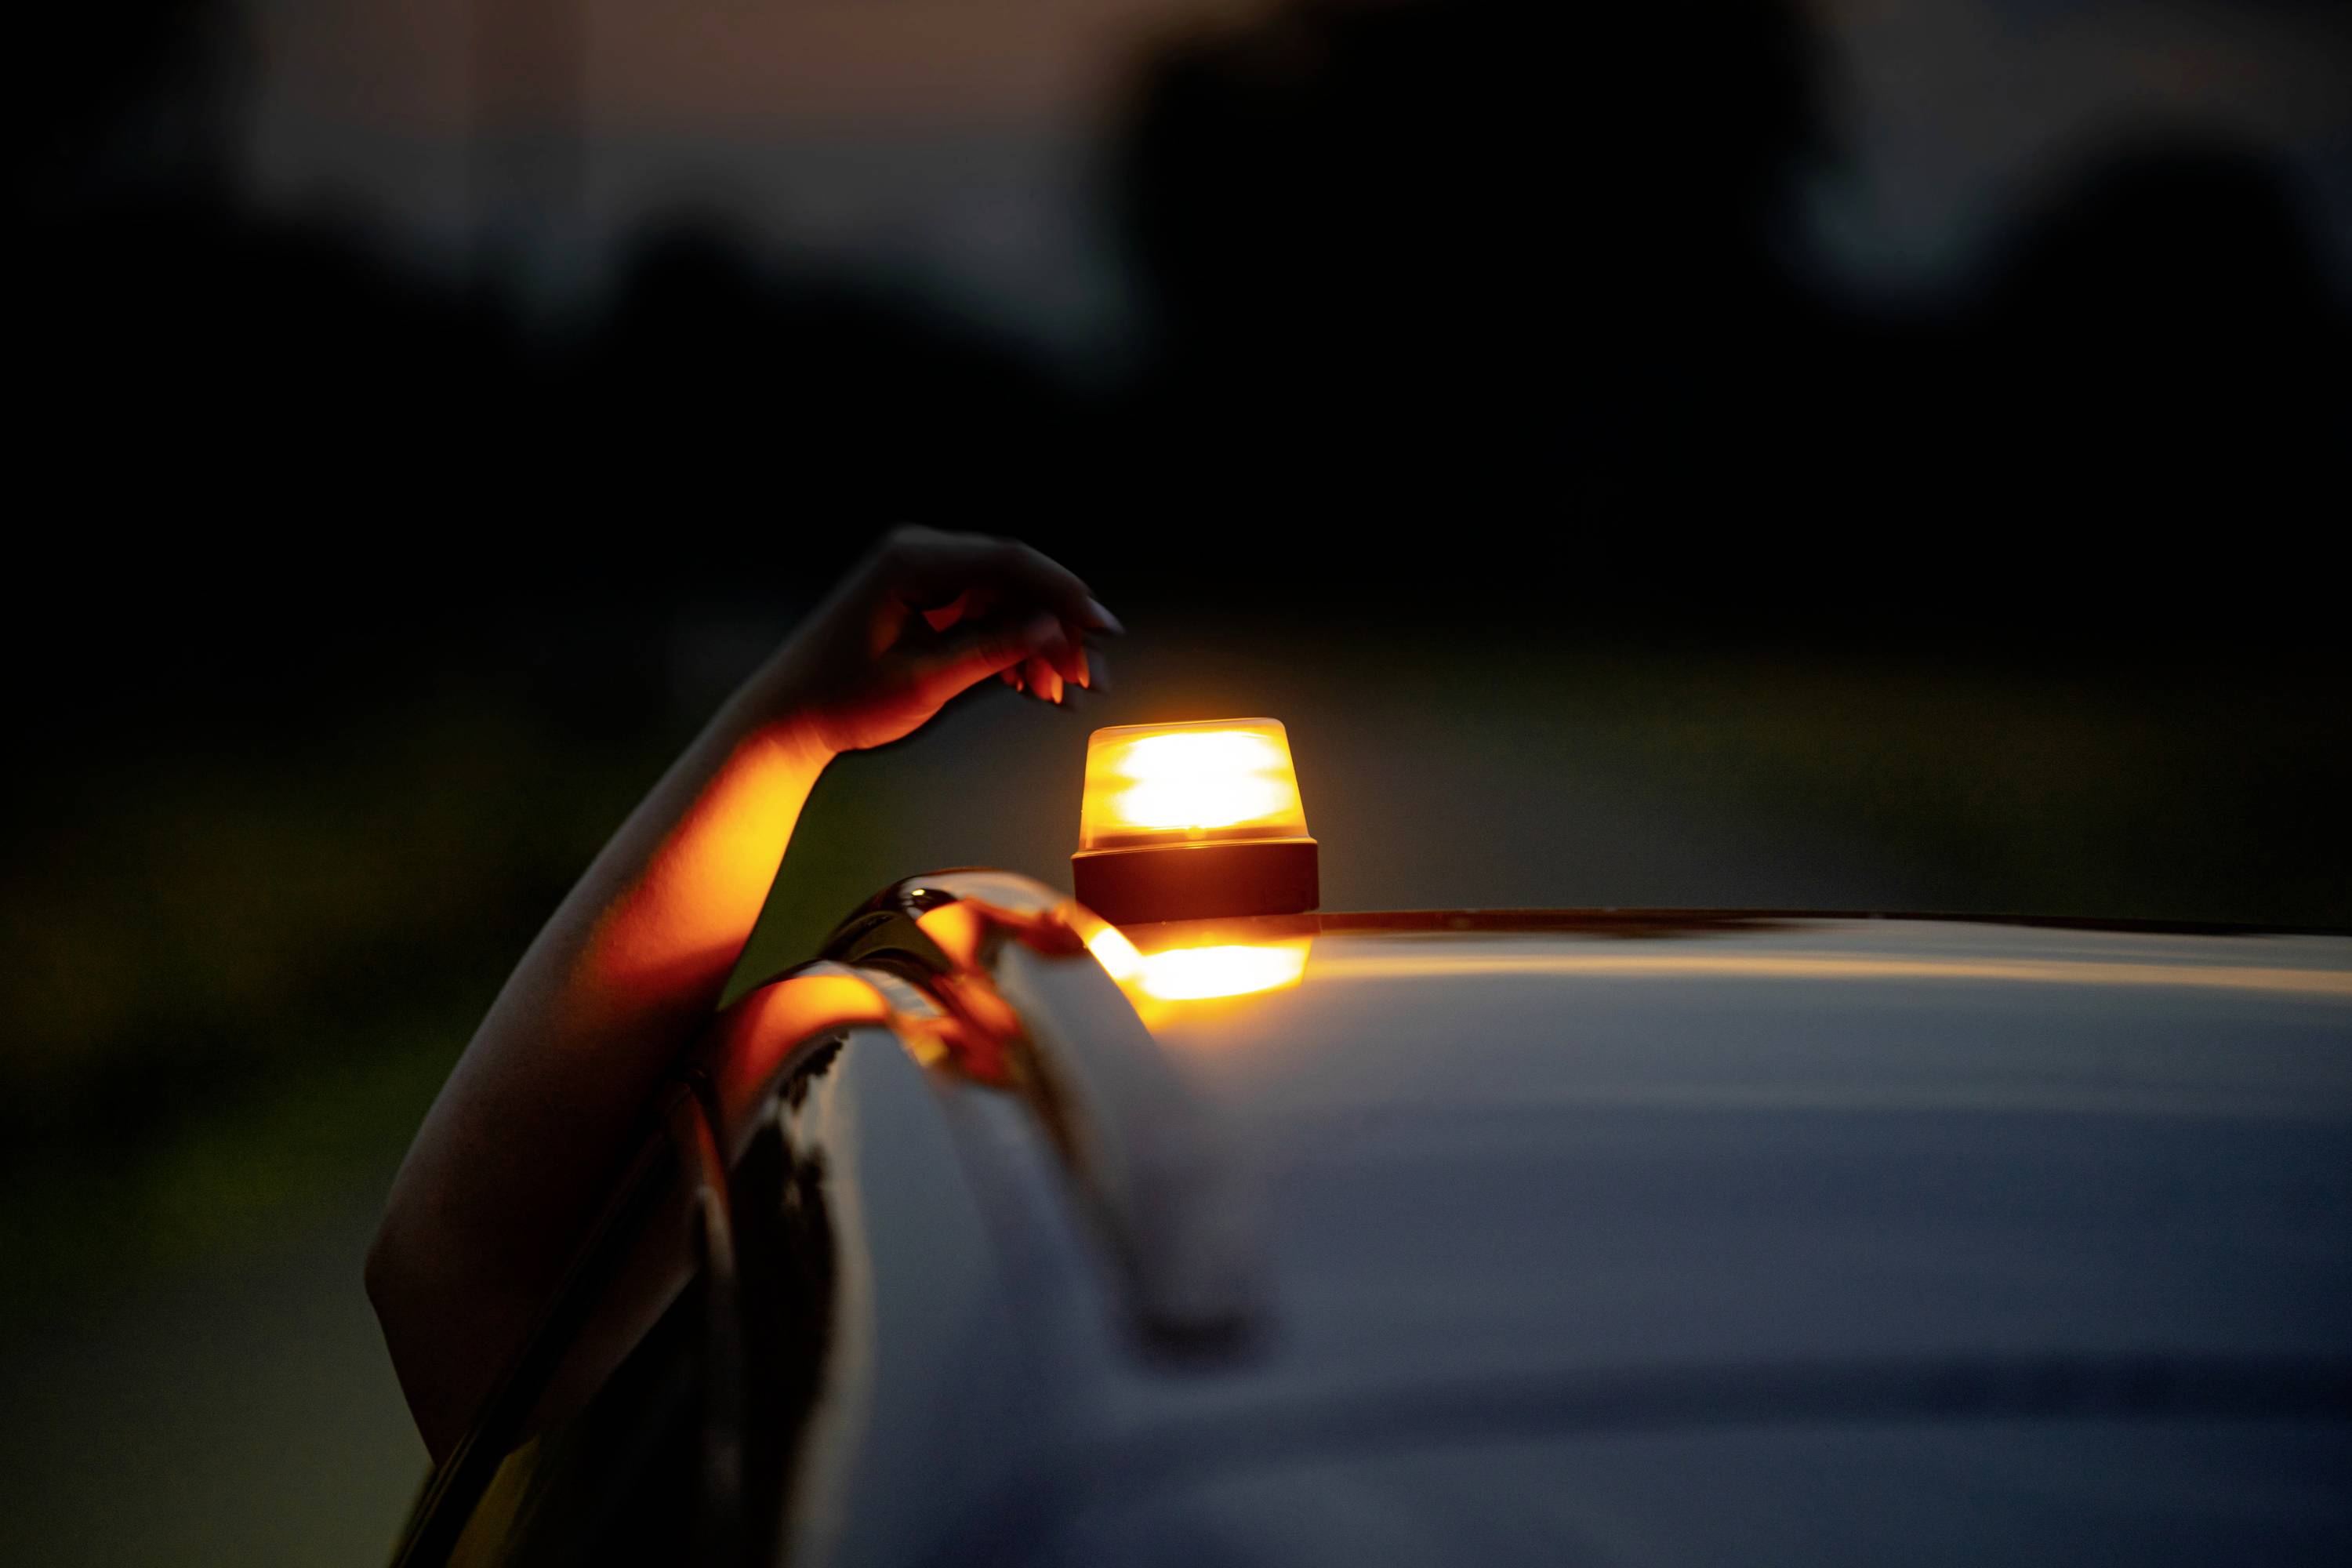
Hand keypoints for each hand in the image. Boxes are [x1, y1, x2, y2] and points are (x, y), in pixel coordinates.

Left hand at [765, 526, 1122, 755]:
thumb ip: (992, 650)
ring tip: (1064, 693)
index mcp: (913, 559)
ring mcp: (926, 579)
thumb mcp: (924, 680)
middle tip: (1089, 676)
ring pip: (1007, 603)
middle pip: (1015, 582)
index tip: (1102, 628)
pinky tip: (1034, 687)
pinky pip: (986, 618)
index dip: (1065, 593)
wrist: (789, 719)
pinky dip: (1012, 650)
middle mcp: (922, 557)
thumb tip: (1052, 629)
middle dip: (1058, 630)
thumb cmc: (839, 698)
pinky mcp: (928, 605)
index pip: (1010, 561)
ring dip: (1039, 646)